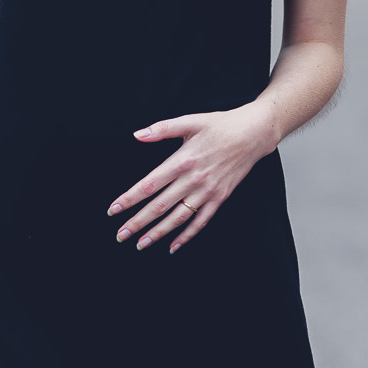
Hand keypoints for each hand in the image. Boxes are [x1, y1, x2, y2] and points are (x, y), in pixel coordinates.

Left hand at [108, 103, 275, 253]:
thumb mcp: (190, 121)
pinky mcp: (220, 198)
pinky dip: (186, 236)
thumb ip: (162, 129)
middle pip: (160, 206)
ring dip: (158, 233)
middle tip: (120, 235)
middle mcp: (193, 180)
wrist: (253, 134)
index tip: (113, 210)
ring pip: (178, 218)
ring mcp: (207, 192)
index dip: (130, 199)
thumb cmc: (220, 125)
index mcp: (182, 161)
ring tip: (141, 244)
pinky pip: (201, 222)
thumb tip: (137, 135)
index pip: (149, 185)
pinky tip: (173, 246)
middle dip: (137, 223)